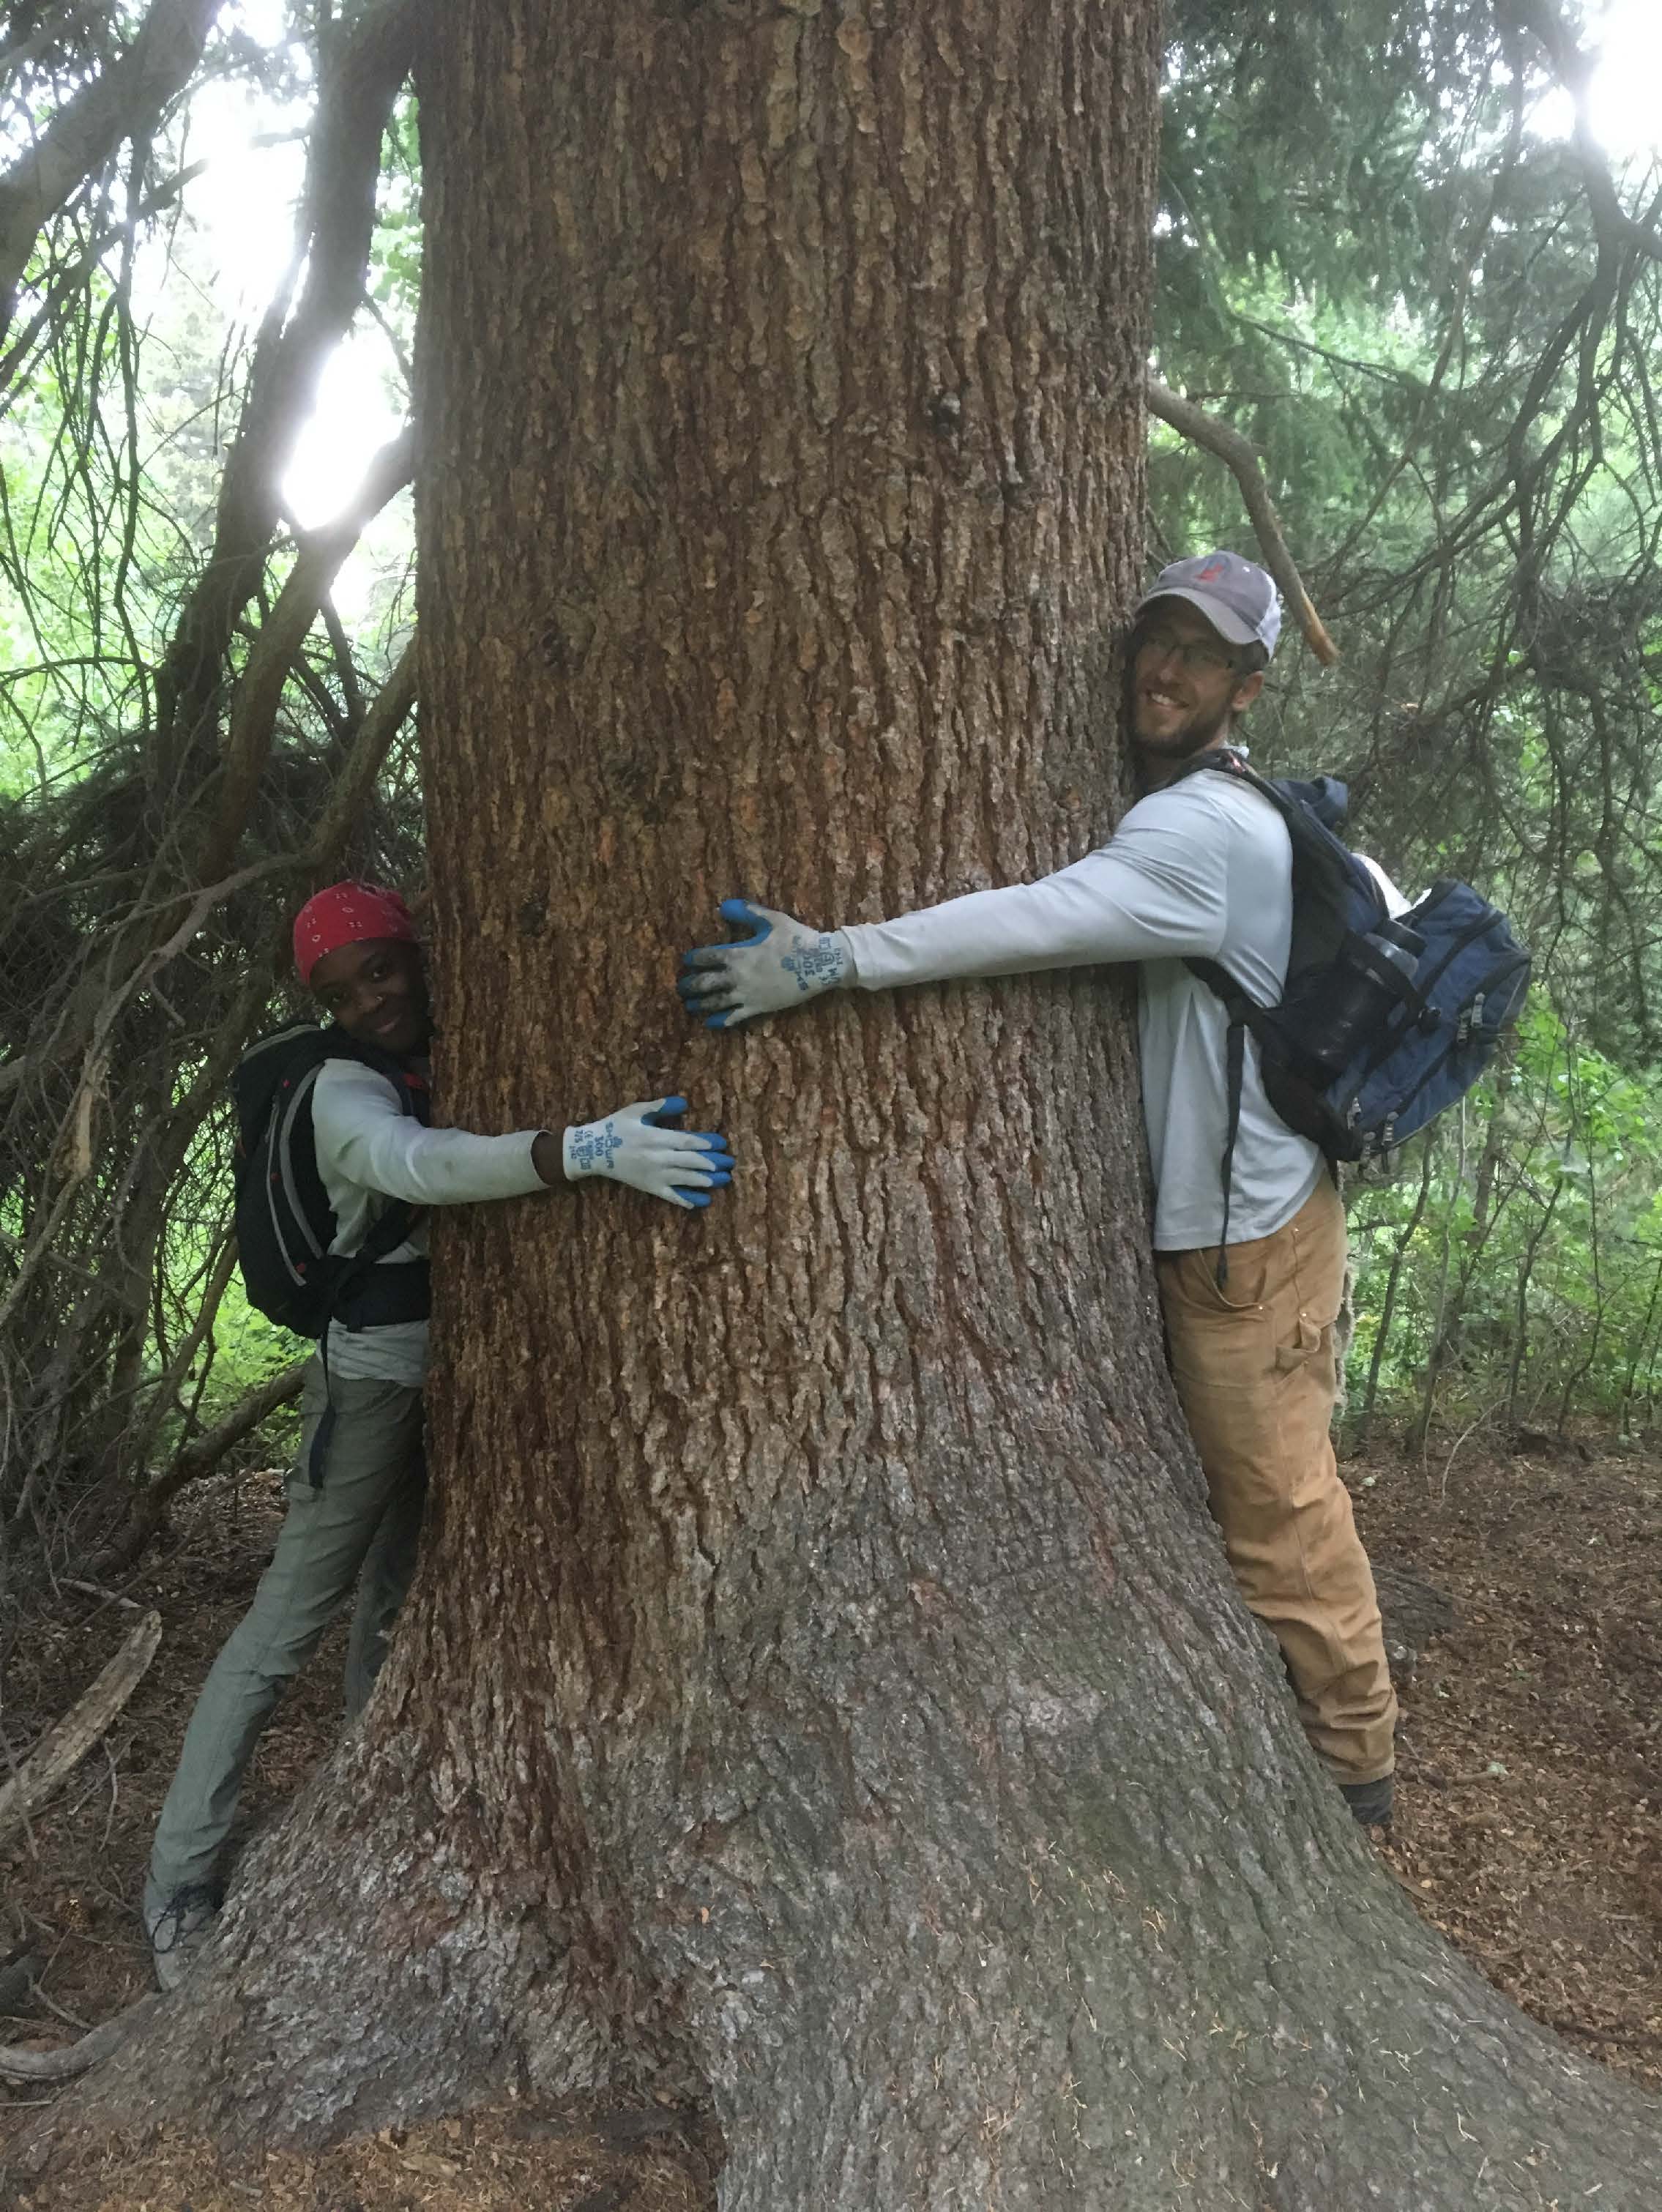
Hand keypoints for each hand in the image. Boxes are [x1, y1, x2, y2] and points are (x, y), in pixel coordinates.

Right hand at [561, 1097, 733, 1208]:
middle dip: (713, 1163)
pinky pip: (671, 1196)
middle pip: (691, 1161)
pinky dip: (686, 1200)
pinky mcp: (650, 1187)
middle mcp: (658, 1158)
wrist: (592, 1151)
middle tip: (729, 1163)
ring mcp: (654, 1175)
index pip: (686, 1142)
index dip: (706, 1143)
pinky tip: (701, 1202)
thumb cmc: (615, 1127)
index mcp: (656, 1137)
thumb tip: (684, 1103)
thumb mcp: (636, 1110)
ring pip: (685, 1179)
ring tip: (723, 1181)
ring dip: (706, 1181)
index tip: (721, 1144)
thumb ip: (660, 1107)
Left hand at [678, 899, 850, 1028]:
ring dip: (699, 1004)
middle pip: (704, 983)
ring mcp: (746, 994)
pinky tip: (709, 1023)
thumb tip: (723, 906)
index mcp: (737, 954)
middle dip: (688, 985)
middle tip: (680, 987)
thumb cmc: (796, 939)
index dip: (692, 959)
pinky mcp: (757, 1007)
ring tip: (689, 1006)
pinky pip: (733, 1017)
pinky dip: (719, 1021)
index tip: (686, 960)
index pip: (705, 957)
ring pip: (714, 1002)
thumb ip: (746, 912)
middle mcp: (736, 976)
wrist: (820, 964)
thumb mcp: (772, 920)